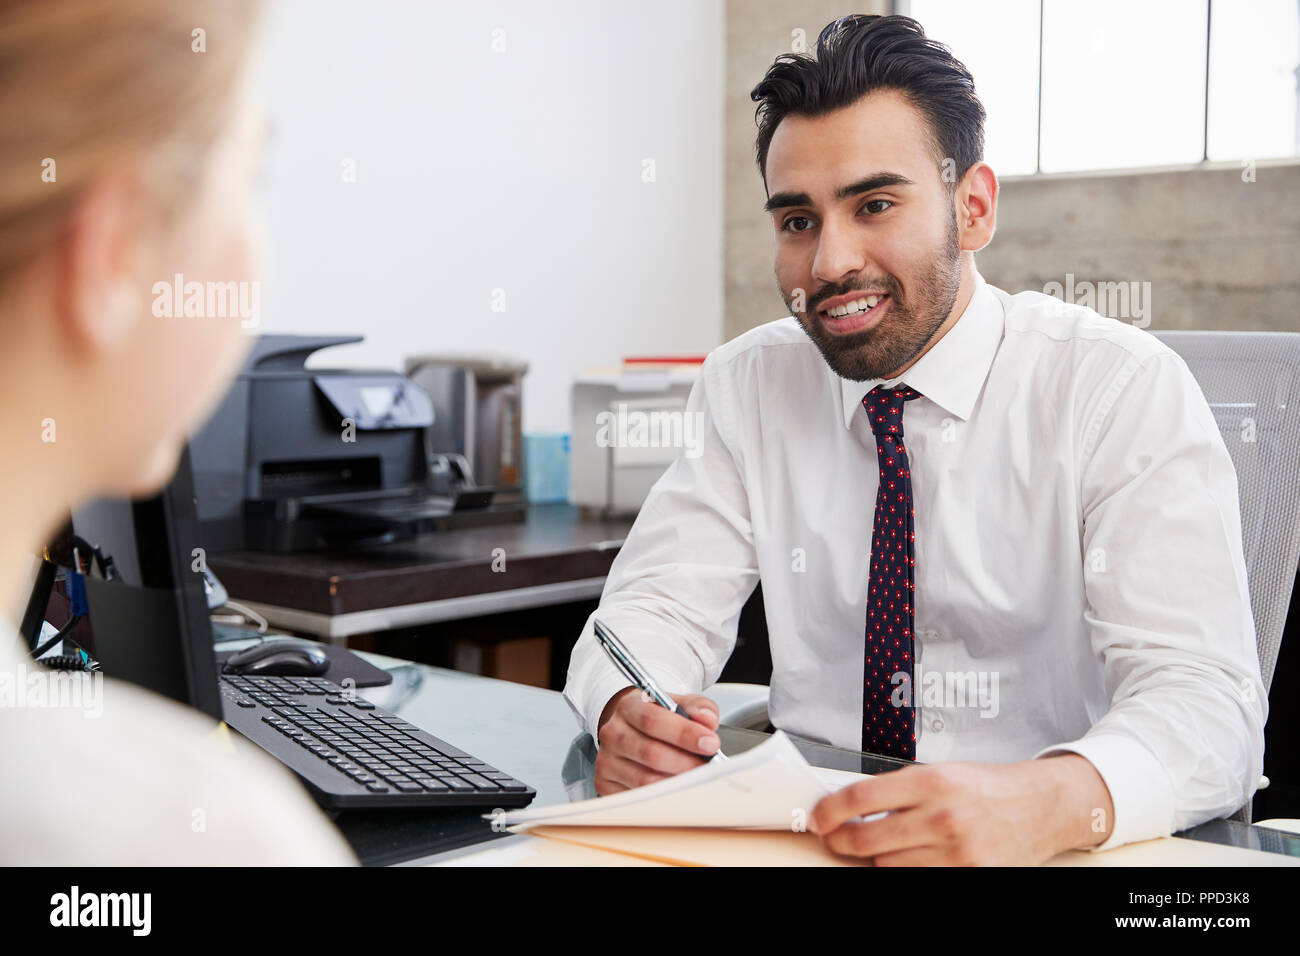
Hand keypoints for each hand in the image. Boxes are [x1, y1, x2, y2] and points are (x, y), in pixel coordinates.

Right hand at [593, 688, 720, 794]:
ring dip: (678, 782)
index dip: (685, 734)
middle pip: (651, 754)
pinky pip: (637, 798)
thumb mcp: (677, 703)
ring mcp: (607, 761)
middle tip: (709, 766)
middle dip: (687, 763)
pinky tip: (678, 791)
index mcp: (629, 708)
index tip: (710, 743)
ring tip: (697, 779)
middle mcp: (613, 734)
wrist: (631, 729)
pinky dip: (662, 798)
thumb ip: (697, 707)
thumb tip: (708, 720)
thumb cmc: (657, 718)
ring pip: (645, 781)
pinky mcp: (606, 785)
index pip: (653, 721)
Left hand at [808, 755, 1114, 864]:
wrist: (1040, 806)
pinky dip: (907, 870)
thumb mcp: (939, 772)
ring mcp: (956, 851)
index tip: (818, 817)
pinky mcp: (969, 875)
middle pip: (866, 839)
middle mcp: (942, 816)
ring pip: (887, 865)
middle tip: (834, 836)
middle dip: (841, 840)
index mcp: (931, 781)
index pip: (861, 797)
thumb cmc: (987, 787)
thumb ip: (896, 789)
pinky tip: (910, 857)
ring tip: (888, 843)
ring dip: (878, 857)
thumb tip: (849, 805)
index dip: (829, 810)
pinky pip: (917, 878)